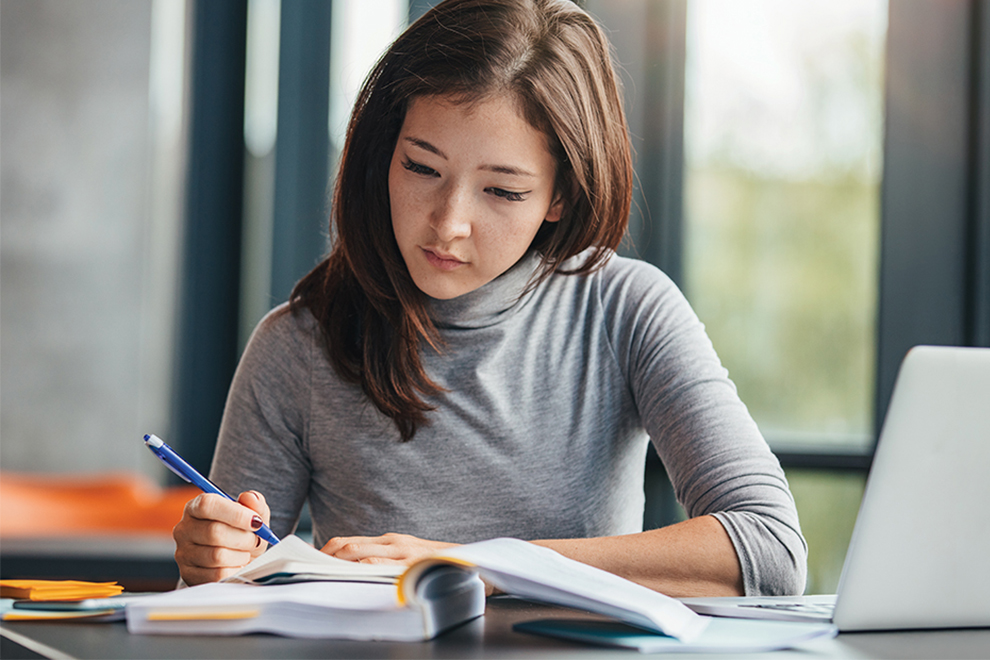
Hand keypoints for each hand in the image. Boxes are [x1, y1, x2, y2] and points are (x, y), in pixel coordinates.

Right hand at [173, 490, 271, 584]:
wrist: (235, 559)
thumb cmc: (242, 533)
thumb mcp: (253, 515)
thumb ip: (254, 503)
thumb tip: (250, 497)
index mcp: (196, 507)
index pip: (208, 505)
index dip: (235, 513)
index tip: (256, 521)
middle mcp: (184, 529)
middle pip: (214, 532)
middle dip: (244, 538)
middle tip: (255, 540)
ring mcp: (183, 553)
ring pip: (217, 555)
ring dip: (240, 555)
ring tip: (246, 553)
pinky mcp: (189, 575)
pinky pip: (217, 575)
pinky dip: (234, 570)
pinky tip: (237, 565)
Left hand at [321, 532, 457, 565]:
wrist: (468, 562)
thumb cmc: (433, 564)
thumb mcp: (406, 556)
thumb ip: (383, 558)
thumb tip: (351, 569)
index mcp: (388, 540)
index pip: (347, 542)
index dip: (325, 552)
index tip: (308, 562)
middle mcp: (392, 543)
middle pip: (347, 546)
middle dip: (324, 558)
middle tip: (307, 569)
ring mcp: (401, 553)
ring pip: (359, 553)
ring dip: (337, 564)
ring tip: (320, 574)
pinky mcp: (409, 564)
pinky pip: (379, 564)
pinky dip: (361, 570)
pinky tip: (349, 578)